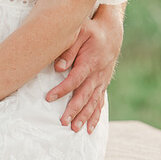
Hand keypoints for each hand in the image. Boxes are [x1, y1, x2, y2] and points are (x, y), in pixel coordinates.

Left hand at [46, 4, 123, 132]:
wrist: (112, 31)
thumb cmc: (92, 30)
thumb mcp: (80, 32)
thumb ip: (68, 49)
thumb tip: (57, 67)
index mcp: (90, 61)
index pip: (74, 79)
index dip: (62, 89)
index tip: (48, 98)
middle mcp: (98, 74)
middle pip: (84, 95)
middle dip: (74, 110)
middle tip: (63, 122)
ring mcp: (102, 80)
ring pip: (93, 102)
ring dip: (84, 116)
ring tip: (75, 129)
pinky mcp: (103, 84)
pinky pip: (100, 102)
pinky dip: (95, 115)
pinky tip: (90, 128)